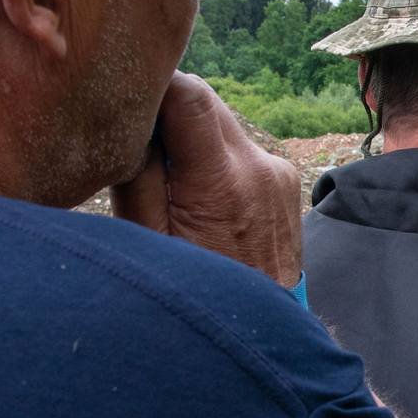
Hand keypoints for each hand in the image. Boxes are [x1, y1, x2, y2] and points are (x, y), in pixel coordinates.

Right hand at [112, 71, 302, 284]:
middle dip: (168, 112)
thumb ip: (138, 173)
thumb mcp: (148, 240)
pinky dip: (217, 158)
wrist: (256, 331)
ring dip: (192, 136)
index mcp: (220, 182)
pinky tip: (205, 196)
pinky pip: (242, 149)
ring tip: (173, 180)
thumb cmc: (192, 289)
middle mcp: (258, 168)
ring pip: (222, 122)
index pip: (189, 93)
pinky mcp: (287, 181)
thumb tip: (134, 117)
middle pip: (205, 100)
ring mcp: (278, 173)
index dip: (155, 86)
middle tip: (141, 145)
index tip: (130, 102)